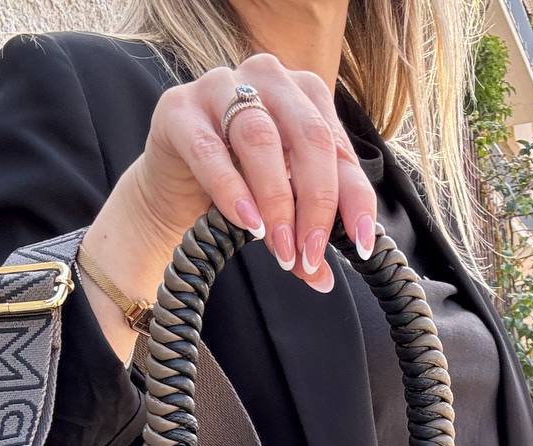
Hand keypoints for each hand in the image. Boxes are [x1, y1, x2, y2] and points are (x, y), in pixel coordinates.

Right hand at [134, 52, 377, 292]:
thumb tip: (323, 280)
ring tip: (280, 249)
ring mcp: (219, 86)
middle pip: (309, 138)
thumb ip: (305, 233)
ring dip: (276, 201)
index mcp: (305, 94)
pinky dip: (232, 191)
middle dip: (315, 205)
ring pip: (261, 140)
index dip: (354, 201)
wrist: (171, 187)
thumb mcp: (282, 207)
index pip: (340, 149)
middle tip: (310, 255)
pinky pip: (209, 152)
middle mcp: (268, 78)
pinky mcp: (177, 110)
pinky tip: (248, 223)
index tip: (361, 247)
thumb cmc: (237, 187)